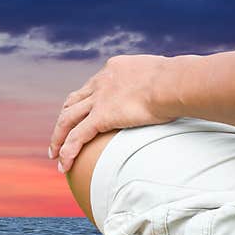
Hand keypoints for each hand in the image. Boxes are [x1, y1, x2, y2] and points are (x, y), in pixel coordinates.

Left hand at [48, 54, 174, 171]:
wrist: (174, 82)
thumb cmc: (180, 81)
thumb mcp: (165, 78)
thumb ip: (161, 86)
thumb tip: (175, 94)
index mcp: (115, 68)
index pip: (93, 85)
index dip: (85, 100)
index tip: (83, 112)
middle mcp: (101, 81)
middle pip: (73, 102)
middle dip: (64, 119)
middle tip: (60, 134)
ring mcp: (99, 99)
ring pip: (67, 120)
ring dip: (58, 138)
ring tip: (54, 154)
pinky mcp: (101, 116)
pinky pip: (77, 137)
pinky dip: (67, 151)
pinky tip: (63, 166)